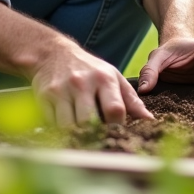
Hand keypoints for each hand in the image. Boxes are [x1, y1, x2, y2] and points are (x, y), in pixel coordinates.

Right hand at [29, 41, 152, 126]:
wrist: (52, 53)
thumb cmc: (89, 69)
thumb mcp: (113, 77)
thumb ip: (131, 100)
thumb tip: (150, 120)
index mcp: (104, 79)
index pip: (115, 110)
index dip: (118, 127)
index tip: (117, 133)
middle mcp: (82, 83)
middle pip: (89, 122)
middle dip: (95, 135)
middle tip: (98, 140)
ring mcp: (61, 90)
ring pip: (69, 126)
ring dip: (76, 136)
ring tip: (83, 137)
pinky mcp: (44, 98)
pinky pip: (52, 125)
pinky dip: (60, 132)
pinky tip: (66, 129)